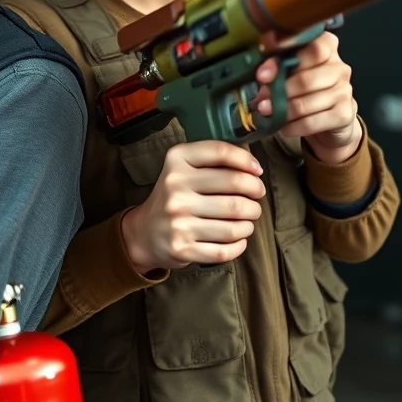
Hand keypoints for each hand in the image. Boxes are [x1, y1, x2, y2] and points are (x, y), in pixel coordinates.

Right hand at [121, 141, 265, 273]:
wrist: (143, 232)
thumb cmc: (174, 197)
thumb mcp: (183, 169)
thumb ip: (213, 162)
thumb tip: (254, 169)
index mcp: (176, 162)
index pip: (220, 152)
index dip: (246, 160)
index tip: (257, 171)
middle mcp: (174, 188)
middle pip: (235, 187)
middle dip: (256, 192)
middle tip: (256, 198)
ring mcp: (178, 221)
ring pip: (235, 223)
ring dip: (249, 222)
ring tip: (247, 220)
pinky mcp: (182, 248)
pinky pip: (225, 250)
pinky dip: (239, 245)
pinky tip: (238, 239)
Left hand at [254, 31, 360, 164]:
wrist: (330, 118)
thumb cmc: (305, 87)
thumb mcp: (292, 71)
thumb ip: (278, 66)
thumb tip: (261, 75)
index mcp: (327, 48)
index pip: (313, 47)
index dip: (285, 60)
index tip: (262, 74)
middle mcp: (340, 68)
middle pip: (306, 79)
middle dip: (278, 91)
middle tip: (260, 99)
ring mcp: (345, 91)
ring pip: (306, 103)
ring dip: (282, 110)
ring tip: (266, 112)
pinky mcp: (344, 115)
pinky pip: (311, 122)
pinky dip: (292, 127)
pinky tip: (282, 127)